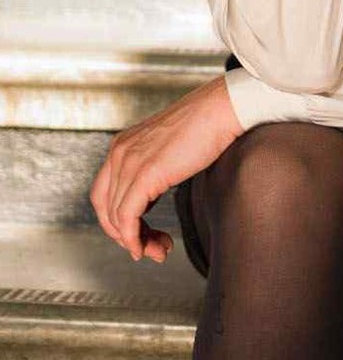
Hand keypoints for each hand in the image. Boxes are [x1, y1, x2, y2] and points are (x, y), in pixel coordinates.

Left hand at [89, 74, 243, 263]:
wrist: (222, 109)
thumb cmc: (204, 125)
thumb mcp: (166, 150)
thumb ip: (151, 169)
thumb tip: (148, 198)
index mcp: (122, 145)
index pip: (104, 193)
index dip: (118, 220)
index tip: (142, 234)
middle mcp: (119, 152)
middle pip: (105, 208)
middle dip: (125, 235)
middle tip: (150, 248)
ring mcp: (129, 162)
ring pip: (116, 217)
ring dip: (135, 242)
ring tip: (160, 250)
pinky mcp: (145, 173)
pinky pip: (127, 217)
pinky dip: (133, 239)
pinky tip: (147, 248)